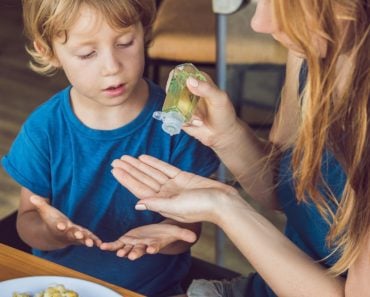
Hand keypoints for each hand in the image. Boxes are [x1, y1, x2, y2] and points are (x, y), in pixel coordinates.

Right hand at [30, 195, 101, 247]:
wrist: (53, 236)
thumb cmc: (50, 221)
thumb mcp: (45, 211)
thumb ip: (40, 204)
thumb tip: (32, 196)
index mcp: (58, 226)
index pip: (58, 225)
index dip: (59, 225)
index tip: (61, 225)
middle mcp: (66, 233)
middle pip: (70, 234)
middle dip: (75, 235)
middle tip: (79, 235)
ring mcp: (75, 236)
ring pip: (81, 239)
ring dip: (86, 241)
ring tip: (91, 243)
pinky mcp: (82, 236)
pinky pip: (89, 239)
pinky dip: (94, 241)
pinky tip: (99, 243)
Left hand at [100, 223, 196, 259]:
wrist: (157, 233)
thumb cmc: (167, 232)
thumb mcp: (176, 231)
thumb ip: (183, 234)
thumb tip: (194, 237)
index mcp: (155, 243)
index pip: (155, 246)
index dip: (153, 248)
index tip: (152, 249)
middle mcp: (144, 246)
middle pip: (140, 250)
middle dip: (136, 253)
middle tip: (132, 256)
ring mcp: (134, 244)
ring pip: (127, 249)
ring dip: (122, 251)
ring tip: (117, 253)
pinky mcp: (126, 240)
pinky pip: (117, 244)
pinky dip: (110, 246)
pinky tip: (102, 246)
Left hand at [111, 155, 238, 222]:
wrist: (223, 202)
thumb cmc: (202, 207)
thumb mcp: (178, 207)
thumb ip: (158, 204)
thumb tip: (137, 204)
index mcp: (162, 203)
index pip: (139, 189)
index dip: (127, 179)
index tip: (115, 170)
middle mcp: (165, 194)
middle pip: (143, 179)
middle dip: (130, 170)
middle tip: (116, 160)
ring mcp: (174, 185)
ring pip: (152, 172)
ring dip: (139, 165)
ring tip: (127, 157)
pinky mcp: (183, 177)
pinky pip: (165, 168)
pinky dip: (154, 163)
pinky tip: (144, 158)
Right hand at [176, 73, 239, 149]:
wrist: (222, 134)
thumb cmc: (224, 114)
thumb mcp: (219, 99)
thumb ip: (206, 88)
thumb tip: (189, 80)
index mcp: (198, 80)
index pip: (182, 72)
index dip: (177, 77)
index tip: (181, 88)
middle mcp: (187, 91)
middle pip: (172, 87)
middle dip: (179, 99)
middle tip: (191, 107)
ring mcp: (182, 104)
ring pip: (172, 104)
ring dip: (185, 113)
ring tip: (199, 119)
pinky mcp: (179, 116)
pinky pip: (173, 117)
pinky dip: (184, 121)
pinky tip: (196, 124)